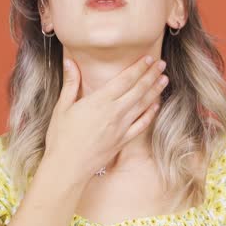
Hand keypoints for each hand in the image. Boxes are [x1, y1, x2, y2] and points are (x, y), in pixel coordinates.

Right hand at [44, 53, 168, 179]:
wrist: (68, 167)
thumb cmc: (61, 137)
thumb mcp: (62, 107)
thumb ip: (70, 83)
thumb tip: (70, 62)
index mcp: (100, 101)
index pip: (125, 79)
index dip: (138, 68)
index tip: (148, 58)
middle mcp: (115, 112)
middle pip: (138, 90)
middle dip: (151, 75)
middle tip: (162, 64)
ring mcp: (121, 127)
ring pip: (143, 105)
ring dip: (155, 91)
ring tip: (164, 79)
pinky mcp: (123, 140)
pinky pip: (141, 124)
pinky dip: (150, 114)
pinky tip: (156, 106)